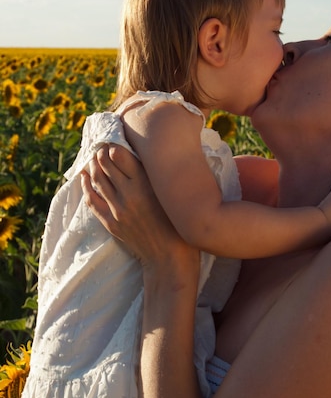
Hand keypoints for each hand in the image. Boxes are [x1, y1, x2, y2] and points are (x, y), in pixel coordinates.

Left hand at [81, 144, 197, 273]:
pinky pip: (92, 200)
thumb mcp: (173, 194)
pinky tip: (85, 177)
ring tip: (95, 157)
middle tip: (102, 146)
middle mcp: (129, 195)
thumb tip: (146, 155)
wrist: (170, 257)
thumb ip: (159, 175)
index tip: (115, 141)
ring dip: (93, 165)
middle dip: (102, 152)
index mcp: (147, 184)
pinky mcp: (111, 223)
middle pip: (106, 164)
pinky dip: (86, 186)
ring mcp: (118, 210)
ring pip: (97, 180)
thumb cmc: (179, 223)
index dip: (114, 145)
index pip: (120, 154)